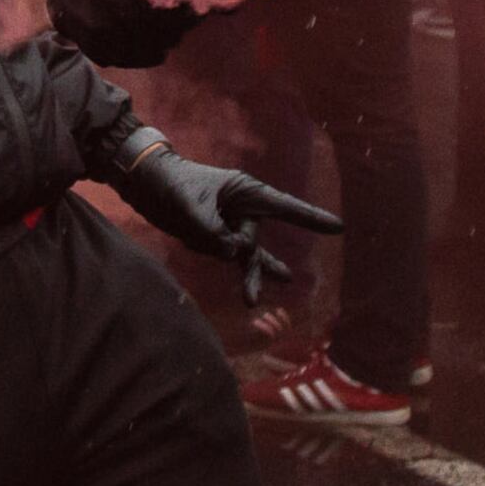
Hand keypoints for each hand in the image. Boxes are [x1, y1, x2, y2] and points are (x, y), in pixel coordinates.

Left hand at [110, 134, 343, 298]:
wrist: (146, 183)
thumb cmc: (172, 184)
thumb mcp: (193, 209)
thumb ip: (215, 234)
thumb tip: (233, 254)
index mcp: (246, 191)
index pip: (285, 207)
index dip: (311, 218)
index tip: (339, 228)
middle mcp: (242, 210)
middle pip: (257, 244)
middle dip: (260, 264)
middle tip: (284, 280)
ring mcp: (229, 224)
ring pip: (243, 256)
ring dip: (245, 277)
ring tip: (252, 302)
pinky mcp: (214, 236)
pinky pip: (223, 255)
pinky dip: (211, 253)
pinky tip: (191, 238)